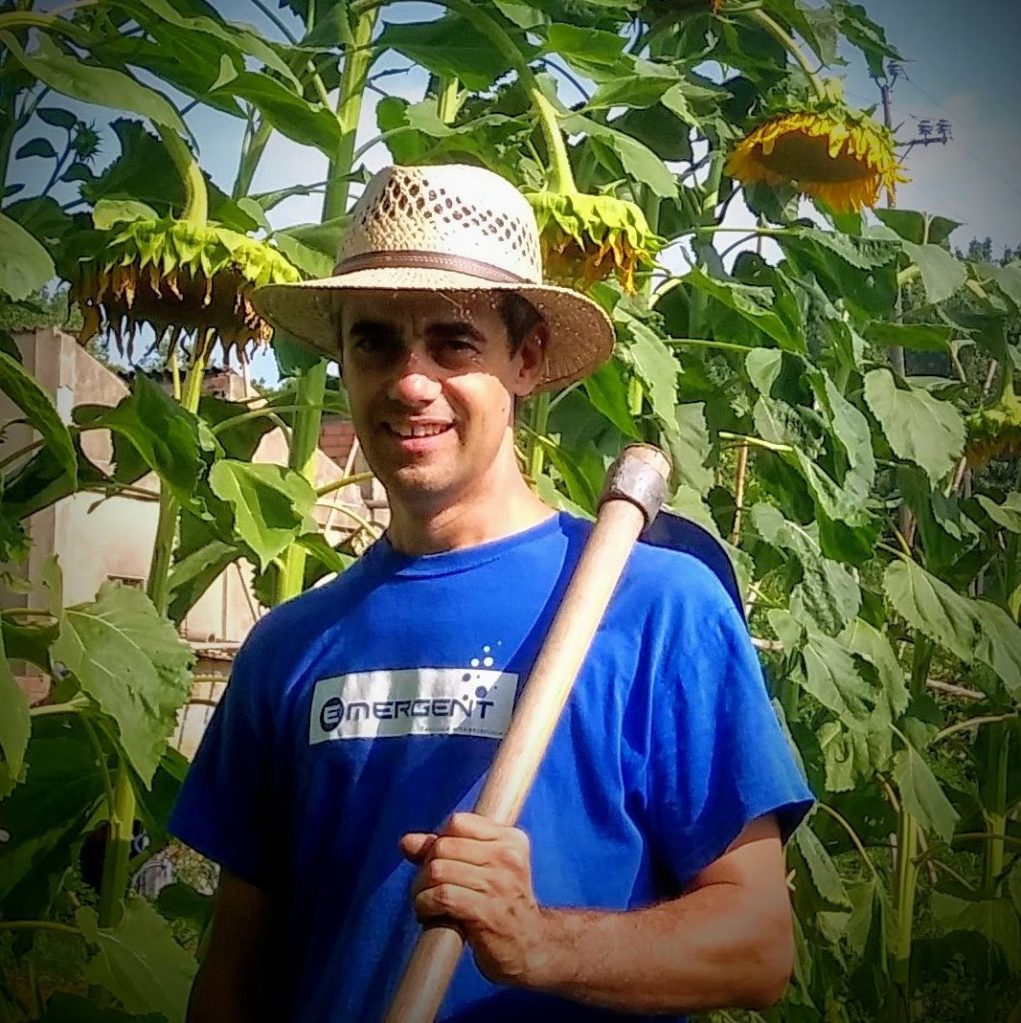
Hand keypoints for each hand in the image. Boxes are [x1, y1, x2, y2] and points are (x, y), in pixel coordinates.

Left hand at [400, 812, 552, 986]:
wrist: (531, 947)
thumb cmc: (502, 905)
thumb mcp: (483, 870)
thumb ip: (445, 850)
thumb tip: (406, 842)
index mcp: (510, 839)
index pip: (458, 822)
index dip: (439, 842)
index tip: (440, 863)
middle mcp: (507, 856)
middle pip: (443, 846)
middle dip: (424, 868)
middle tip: (427, 889)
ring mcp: (498, 884)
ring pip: (437, 870)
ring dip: (420, 890)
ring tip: (426, 903)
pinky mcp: (486, 912)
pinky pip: (440, 896)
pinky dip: (425, 905)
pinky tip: (429, 915)